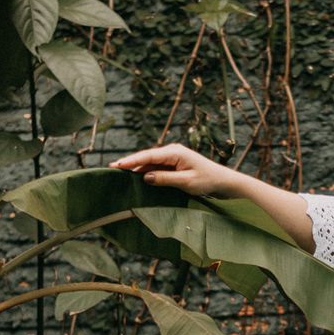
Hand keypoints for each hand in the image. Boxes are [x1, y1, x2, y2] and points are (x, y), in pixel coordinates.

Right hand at [110, 142, 234, 196]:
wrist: (222, 182)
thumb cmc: (207, 181)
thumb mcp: (186, 182)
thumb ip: (165, 179)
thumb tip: (145, 177)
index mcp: (175, 152)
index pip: (149, 155)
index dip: (132, 160)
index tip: (117, 165)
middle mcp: (172, 152)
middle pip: (146, 157)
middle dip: (129, 162)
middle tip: (110, 168)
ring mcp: (172, 158)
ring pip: (150, 163)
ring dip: (136, 168)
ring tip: (118, 174)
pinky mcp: (173, 165)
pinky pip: (156, 168)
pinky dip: (145, 172)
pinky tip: (134, 178)